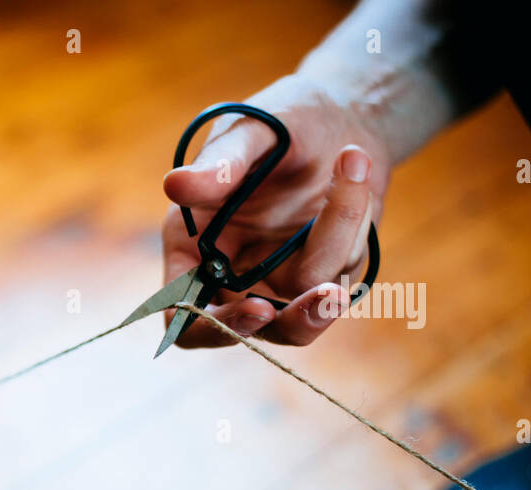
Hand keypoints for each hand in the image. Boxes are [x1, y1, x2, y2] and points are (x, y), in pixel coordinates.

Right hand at [160, 74, 390, 347]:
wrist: (339, 118)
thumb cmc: (281, 120)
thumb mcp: (251, 130)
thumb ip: (220, 164)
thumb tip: (175, 185)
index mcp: (190, 248)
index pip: (182, 315)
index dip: (210, 326)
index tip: (257, 309)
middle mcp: (228, 274)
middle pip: (250, 331)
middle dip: (294, 319)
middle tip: (329, 296)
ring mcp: (276, 281)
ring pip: (307, 304)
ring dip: (337, 236)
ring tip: (352, 165)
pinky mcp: (321, 277)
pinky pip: (342, 271)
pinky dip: (354, 219)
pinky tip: (355, 171)